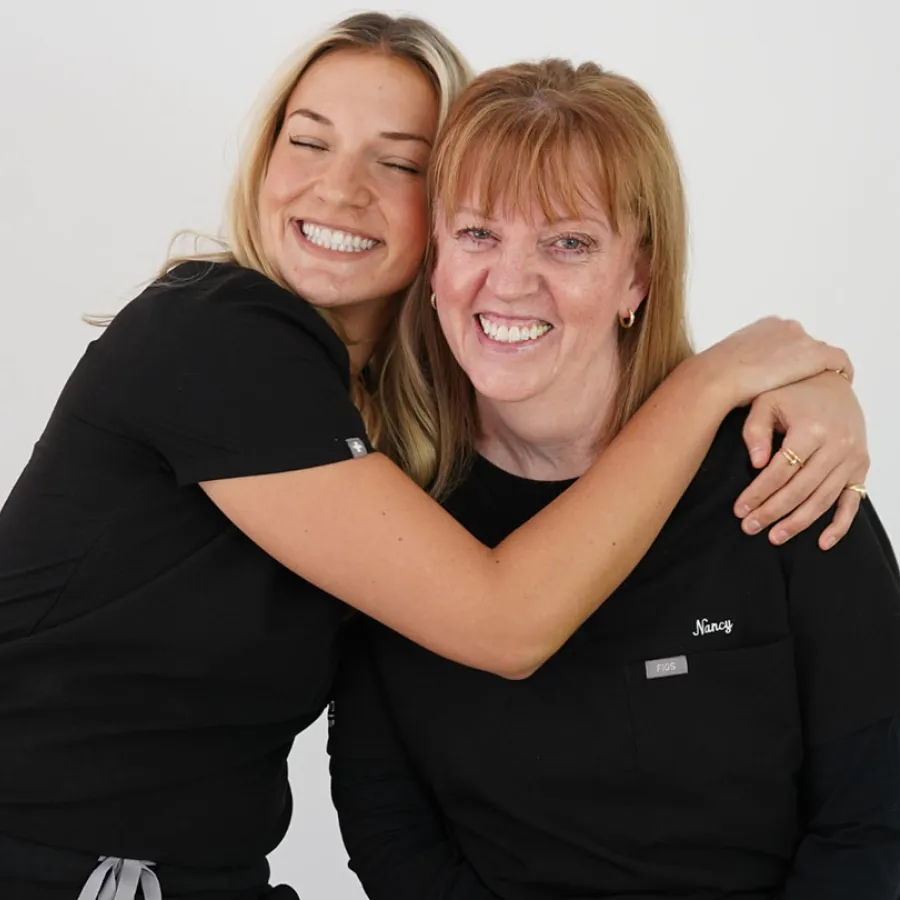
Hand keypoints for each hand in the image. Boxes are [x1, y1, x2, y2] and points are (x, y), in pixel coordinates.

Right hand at [697, 317, 851, 408]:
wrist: (718, 378)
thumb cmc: (716, 377)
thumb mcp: (729, 363)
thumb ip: (743, 363)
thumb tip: (744, 380)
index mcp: (765, 325)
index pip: (789, 339)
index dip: (791, 358)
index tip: (789, 375)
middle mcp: (786, 326)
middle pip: (806, 345)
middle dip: (805, 363)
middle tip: (804, 385)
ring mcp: (802, 339)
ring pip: (821, 355)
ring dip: (820, 370)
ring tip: (820, 389)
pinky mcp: (815, 354)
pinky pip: (839, 362)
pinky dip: (842, 372)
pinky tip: (840, 385)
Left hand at [733, 372, 868, 548]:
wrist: (831, 380)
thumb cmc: (792, 391)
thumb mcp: (765, 401)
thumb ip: (755, 431)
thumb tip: (756, 464)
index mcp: (812, 429)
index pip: (781, 471)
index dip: (758, 493)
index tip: (740, 509)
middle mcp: (838, 445)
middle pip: (801, 489)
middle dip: (773, 512)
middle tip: (750, 527)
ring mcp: (853, 458)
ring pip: (823, 500)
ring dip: (799, 522)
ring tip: (775, 537)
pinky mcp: (861, 466)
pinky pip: (853, 501)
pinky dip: (840, 525)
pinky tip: (822, 542)